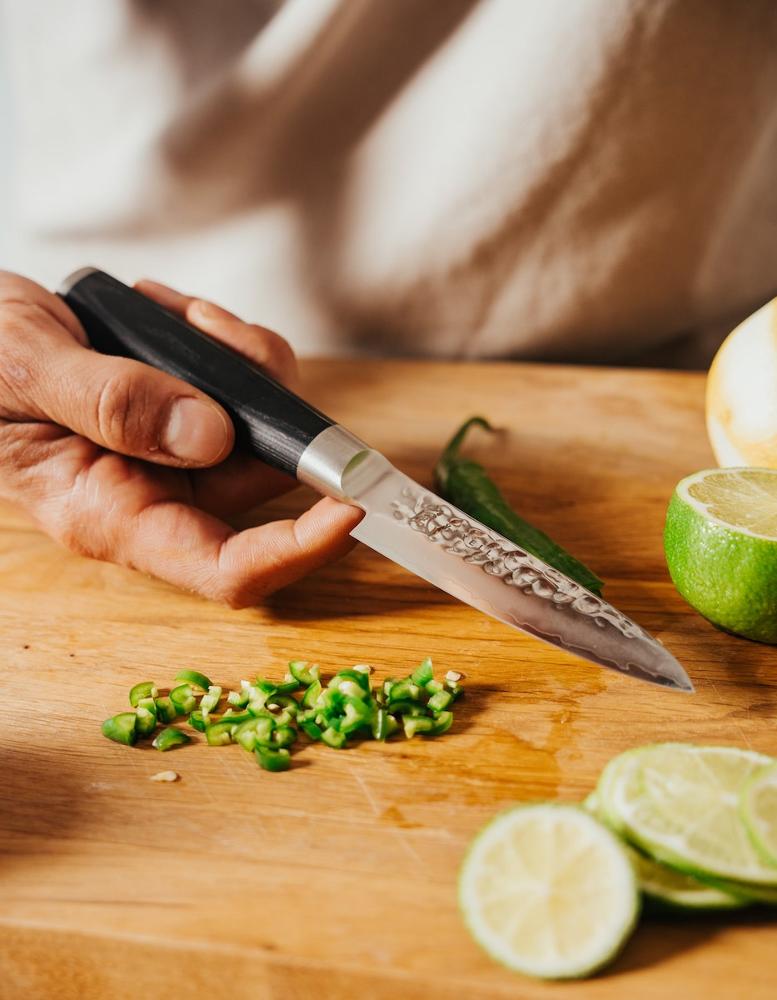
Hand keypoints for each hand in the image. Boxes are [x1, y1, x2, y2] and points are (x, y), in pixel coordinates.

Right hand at [0, 272, 362, 604]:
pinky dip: (224, 342)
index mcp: (108, 514)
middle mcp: (154, 496)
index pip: (224, 568)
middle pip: (261, 480)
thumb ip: (112, 403)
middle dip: (264, 401)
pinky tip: (172, 312)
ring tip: (173, 312)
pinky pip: (244, 390)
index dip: (297, 550)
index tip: (350, 504)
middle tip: (208, 329)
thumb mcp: (26, 369)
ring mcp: (173, 459)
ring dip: (239, 360)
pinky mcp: (183, 419)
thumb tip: (211, 435)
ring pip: (262, 428)